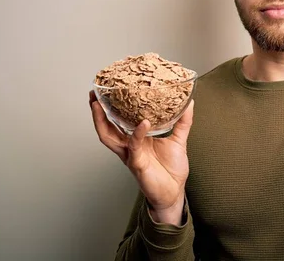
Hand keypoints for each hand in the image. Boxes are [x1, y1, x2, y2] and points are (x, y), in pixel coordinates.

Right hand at [90, 90, 193, 221]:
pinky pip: (134, 146)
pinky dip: (137, 134)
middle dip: (96, 112)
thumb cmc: (171, 170)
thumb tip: (190, 103)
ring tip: (101, 105)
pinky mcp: (137, 164)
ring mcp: (131, 155)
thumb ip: (183, 121)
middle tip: (93, 96)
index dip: (109, 108)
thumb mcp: (178, 140)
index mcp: (135, 139)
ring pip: (109, 137)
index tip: (106, 91)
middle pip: (105, 127)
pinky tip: (143, 123)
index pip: (118, 121)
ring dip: (102, 121)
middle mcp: (129, 146)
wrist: (174, 192)